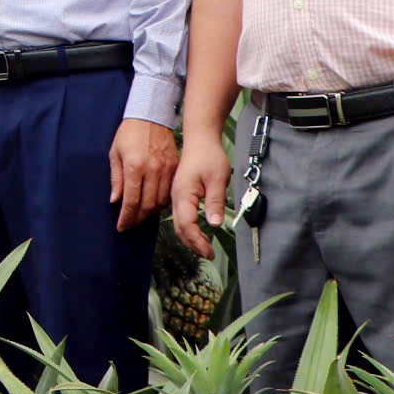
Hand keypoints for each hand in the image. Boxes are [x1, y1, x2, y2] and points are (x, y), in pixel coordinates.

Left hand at [110, 119, 178, 230]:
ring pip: (161, 201)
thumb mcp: (115, 153)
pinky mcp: (175, 167)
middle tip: (130, 224)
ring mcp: (166, 169)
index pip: (131, 200)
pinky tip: (154, 205)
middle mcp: (152, 169)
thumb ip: (116, 178)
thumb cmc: (129, 133)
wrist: (151, 116)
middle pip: (147, 205)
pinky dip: (162, 202)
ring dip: (150, 213)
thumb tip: (115, 200)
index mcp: (134, 166)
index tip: (121, 226)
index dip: (126, 217)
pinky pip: (170, 192)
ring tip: (140, 216)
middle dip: (137, 218)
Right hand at [171, 135, 229, 259]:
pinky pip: (181, 216)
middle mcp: (176, 197)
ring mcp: (176, 196)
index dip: (197, 242)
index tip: (210, 252)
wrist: (200, 139)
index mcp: (183, 194)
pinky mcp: (180, 194)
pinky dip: (189, 229)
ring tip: (206, 247)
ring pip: (179, 223)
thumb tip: (214, 224)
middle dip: (193, 244)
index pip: (187, 225)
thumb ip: (215, 202)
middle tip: (209, 254)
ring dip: (191, 238)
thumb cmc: (209, 156)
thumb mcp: (217, 179)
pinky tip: (200, 232)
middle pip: (180, 228)